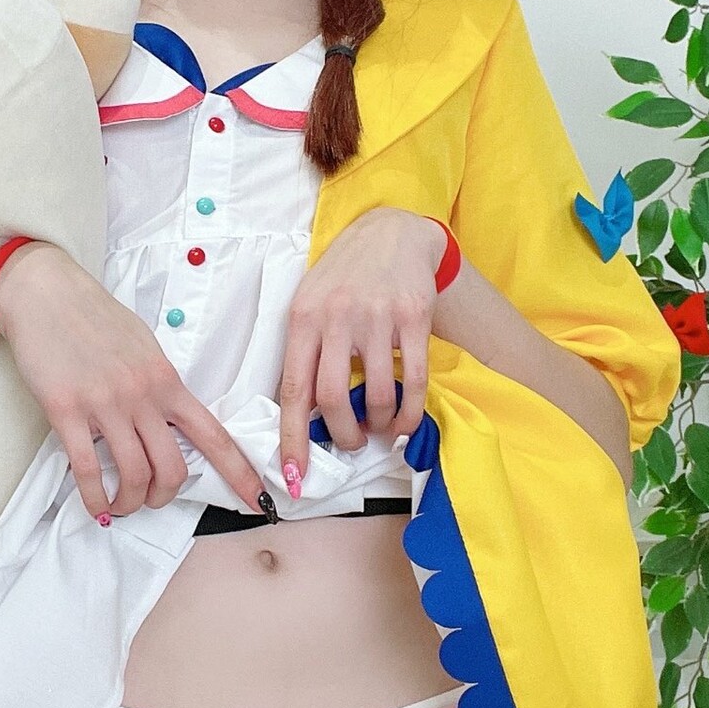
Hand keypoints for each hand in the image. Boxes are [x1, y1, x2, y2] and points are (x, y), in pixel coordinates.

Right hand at [0, 242, 269, 521]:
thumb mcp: (144, 348)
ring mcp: (105, 404)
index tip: (260, 501)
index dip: (241, 473)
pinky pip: (88, 469)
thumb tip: (170, 421)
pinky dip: (94, 498)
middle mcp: (143, 395)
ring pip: (134, 475)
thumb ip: (160, 386)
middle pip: (172, 468)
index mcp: (167, 381)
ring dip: (129, 502)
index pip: (214, 436)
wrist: (47, 294)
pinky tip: (95, 505)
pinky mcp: (66, 410)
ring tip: (119, 505)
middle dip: (164, 497)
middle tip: (150, 499)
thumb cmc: (95, 319)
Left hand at [277, 207, 443, 483]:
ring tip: (379, 428)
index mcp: (303, 318)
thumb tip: (304, 415)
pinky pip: (415, 380)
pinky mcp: (414, 318)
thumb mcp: (310, 303)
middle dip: (342, 436)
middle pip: (334, 399)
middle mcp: (338, 318)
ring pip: (377, 394)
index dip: (293, 439)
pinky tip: (405, 421)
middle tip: (350, 443)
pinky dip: (410, 412)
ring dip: (379, 425)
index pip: (294, 389)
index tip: (295, 475)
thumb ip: (306, 351)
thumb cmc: (343, 276)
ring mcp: (378, 318)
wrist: (391, 232)